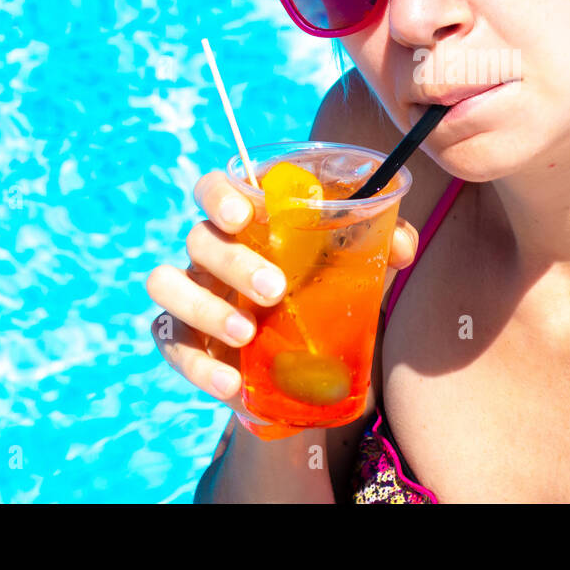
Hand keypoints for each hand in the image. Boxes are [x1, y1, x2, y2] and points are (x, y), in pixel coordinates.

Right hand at [148, 168, 418, 431]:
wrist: (306, 357)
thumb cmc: (325, 288)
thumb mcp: (359, 266)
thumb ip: (386, 245)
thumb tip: (401, 247)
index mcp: (248, 219)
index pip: (216, 187)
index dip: (221, 194)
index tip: (243, 214)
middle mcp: (213, 249)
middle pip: (200, 237)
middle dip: (234, 262)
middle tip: (276, 290)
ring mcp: (194, 292)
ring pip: (168, 283)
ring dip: (205, 307)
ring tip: (248, 332)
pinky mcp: (186, 339)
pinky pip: (171, 343)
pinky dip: (197, 365)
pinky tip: (231, 382)